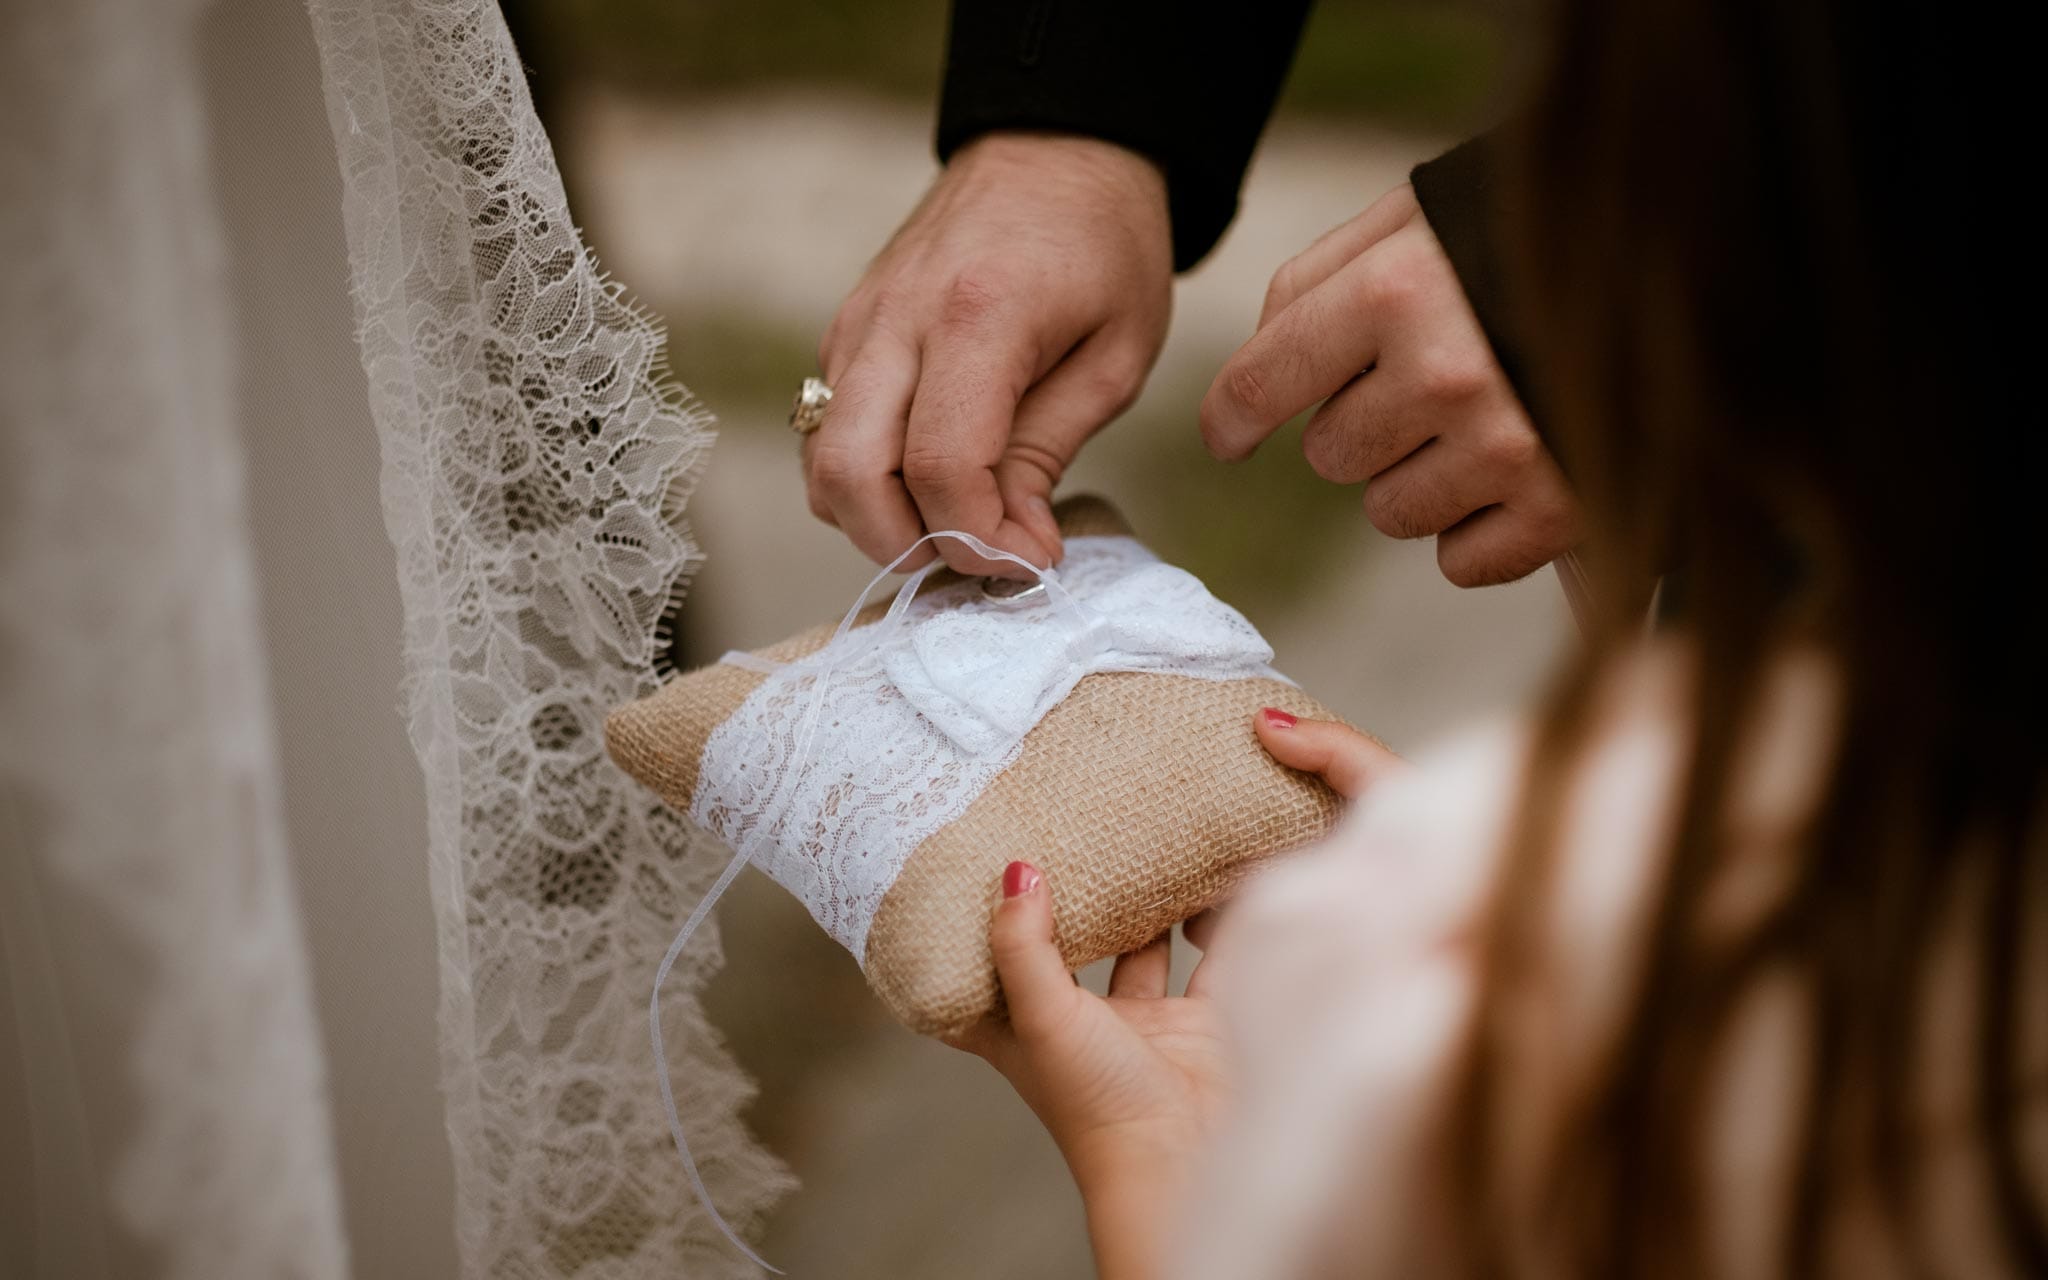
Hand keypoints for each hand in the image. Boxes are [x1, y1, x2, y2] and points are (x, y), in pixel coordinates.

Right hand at [808, 132, 1172, 577]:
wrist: (1055, 148)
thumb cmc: (1104, 248)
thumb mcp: (1115, 356)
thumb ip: (1047, 455)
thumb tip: (1012, 547)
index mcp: (978, 317)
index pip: (940, 468)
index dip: (979, 539)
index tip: (1031, 560)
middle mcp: (896, 320)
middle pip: (850, 476)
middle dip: (908, 546)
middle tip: (978, 555)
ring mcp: (858, 324)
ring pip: (822, 463)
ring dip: (878, 519)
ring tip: (956, 520)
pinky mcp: (845, 331)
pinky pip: (828, 432)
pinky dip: (867, 478)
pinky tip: (932, 477)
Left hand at [950, 710, 1399, 1278]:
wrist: (1190, 1161)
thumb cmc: (1099, 1108)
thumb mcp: (1043, 1018)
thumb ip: (1025, 946)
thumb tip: (1015, 870)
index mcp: (1028, 1030)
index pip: (989, 971)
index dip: (984, 925)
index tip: (981, 862)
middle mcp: (1083, 1024)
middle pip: (1071, 947)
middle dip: (1077, 896)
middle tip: (1079, 827)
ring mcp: (1146, 1024)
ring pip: (1144, 946)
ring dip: (1149, 902)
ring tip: (1149, 836)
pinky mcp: (1204, 1020)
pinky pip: (1213, 956)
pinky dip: (1218, 920)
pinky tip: (1219, 873)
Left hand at [1200, 185, 1582, 586]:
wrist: (1681, 259)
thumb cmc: (1515, 240)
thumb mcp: (1408, 223)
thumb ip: (1313, 289)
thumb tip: (1244, 392)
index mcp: (1394, 292)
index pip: (1262, 385)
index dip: (1234, 416)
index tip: (1231, 434)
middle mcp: (1446, 375)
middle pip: (1329, 457)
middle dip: (1359, 425)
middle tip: (1425, 381)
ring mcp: (1508, 451)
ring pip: (1389, 514)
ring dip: (1415, 477)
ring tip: (1477, 420)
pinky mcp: (1562, 511)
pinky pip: (1462, 561)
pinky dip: (1477, 529)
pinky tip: (1514, 472)